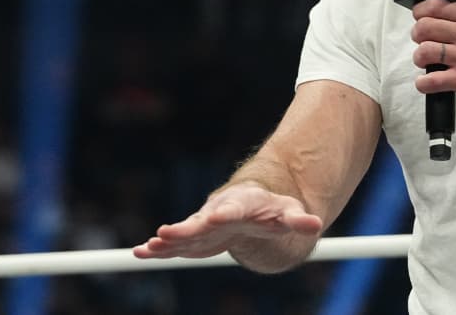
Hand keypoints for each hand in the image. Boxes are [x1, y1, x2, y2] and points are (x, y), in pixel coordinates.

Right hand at [132, 182, 322, 258]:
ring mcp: (203, 225)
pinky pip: (174, 244)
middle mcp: (217, 214)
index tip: (214, 217)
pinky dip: (158, 248)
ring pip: (182, 234)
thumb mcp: (287, 213)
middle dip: (183, 229)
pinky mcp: (194, 237)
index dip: (224, 214)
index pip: (232, 210)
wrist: (251, 203)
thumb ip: (298, 219)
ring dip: (165, 242)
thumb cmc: (269, 210)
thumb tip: (315, 223)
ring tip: (147, 247)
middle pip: (199, 223)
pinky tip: (140, 253)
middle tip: (165, 232)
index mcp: (240, 206)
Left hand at [409, 0, 455, 107]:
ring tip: (425, 62)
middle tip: (422, 42)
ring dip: (419, 58)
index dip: (421, 13)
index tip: (419, 19)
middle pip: (424, 27)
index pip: (435, 6)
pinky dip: (423, 83)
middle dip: (417, 35)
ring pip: (423, 51)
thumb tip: (446, 13)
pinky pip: (430, 81)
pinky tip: (428, 82)